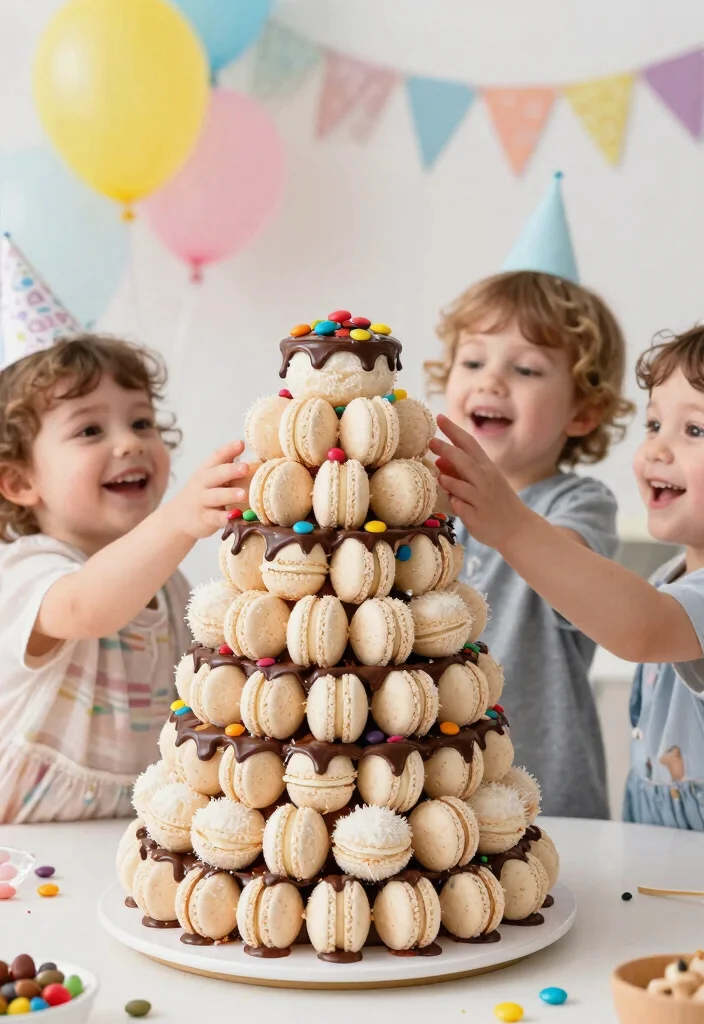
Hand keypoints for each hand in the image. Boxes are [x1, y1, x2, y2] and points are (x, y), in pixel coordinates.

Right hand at [167, 440, 252, 539]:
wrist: (177, 518)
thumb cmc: (202, 493)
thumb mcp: (209, 477)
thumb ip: (225, 464)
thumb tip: (242, 445)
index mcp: (206, 470)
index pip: (216, 457)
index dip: (228, 450)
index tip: (240, 444)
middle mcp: (202, 484)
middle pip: (215, 475)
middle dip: (230, 471)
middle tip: (245, 468)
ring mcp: (202, 502)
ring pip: (216, 496)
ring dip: (229, 495)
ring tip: (243, 494)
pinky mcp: (204, 519)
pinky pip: (215, 518)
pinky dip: (224, 517)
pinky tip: (235, 516)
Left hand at [429, 415, 526, 549]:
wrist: (518, 528)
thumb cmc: (496, 502)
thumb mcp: (483, 482)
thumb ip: (460, 472)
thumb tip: (439, 461)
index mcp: (487, 468)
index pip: (469, 444)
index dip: (454, 430)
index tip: (439, 417)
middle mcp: (485, 480)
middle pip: (464, 461)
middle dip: (447, 450)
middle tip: (431, 441)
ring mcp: (481, 499)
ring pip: (462, 486)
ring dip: (449, 479)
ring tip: (438, 474)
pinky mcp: (477, 517)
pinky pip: (462, 507)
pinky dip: (456, 503)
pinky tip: (452, 501)